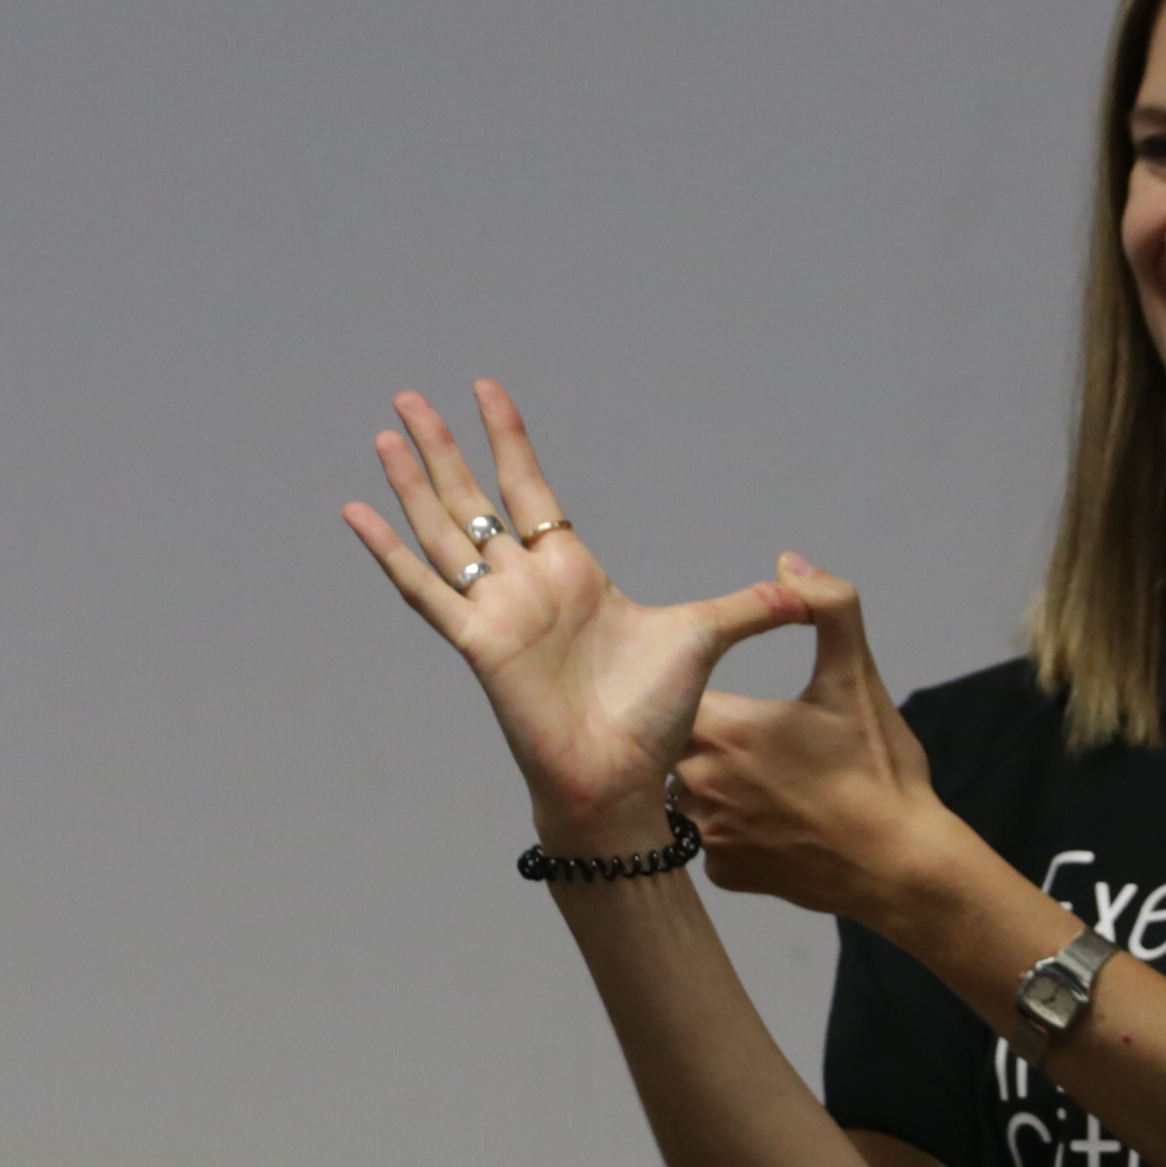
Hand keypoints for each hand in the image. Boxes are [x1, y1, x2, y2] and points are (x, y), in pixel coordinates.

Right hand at [341, 379, 806, 851]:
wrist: (622, 776)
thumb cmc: (655, 717)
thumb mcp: (708, 637)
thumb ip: (752, 607)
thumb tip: (808, 589)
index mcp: (572, 572)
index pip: (530, 489)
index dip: (507, 439)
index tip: (487, 390)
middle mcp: (525, 584)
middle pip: (473, 498)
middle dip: (443, 446)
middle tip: (410, 396)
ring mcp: (495, 610)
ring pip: (443, 530)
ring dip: (413, 481)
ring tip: (386, 431)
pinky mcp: (476, 641)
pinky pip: (422, 588)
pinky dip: (388, 550)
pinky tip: (356, 510)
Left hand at [684, 561, 958, 927]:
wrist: (900, 867)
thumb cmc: (880, 772)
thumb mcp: (858, 679)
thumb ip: (828, 607)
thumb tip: (790, 563)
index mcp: (723, 728)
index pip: (678, 693)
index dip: (700, 691)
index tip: (737, 701)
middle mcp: (700, 781)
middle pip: (676, 743)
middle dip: (710, 739)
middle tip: (759, 744)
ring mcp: (708, 833)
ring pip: (688, 794)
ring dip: (715, 786)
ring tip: (768, 785)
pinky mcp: (723, 873)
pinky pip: (708, 842)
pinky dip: (732, 831)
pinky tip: (773, 825)